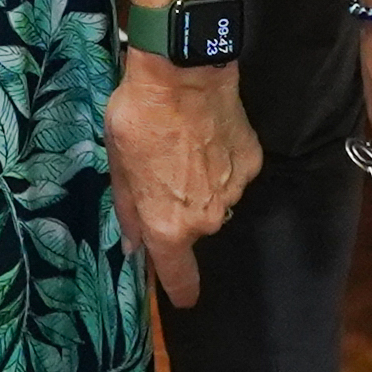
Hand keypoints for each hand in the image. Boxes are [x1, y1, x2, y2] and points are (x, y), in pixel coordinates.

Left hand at [106, 54, 261, 306]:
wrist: (183, 73)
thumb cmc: (138, 122)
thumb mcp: (118, 167)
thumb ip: (129, 211)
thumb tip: (134, 246)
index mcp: (169, 226)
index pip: (179, 277)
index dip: (180, 291)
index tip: (184, 298)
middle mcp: (207, 218)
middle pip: (195, 230)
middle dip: (181, 212)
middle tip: (164, 175)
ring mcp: (234, 190)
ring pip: (216, 201)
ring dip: (202, 186)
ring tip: (186, 148)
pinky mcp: (253, 162)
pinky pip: (233, 174)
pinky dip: (222, 162)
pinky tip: (209, 135)